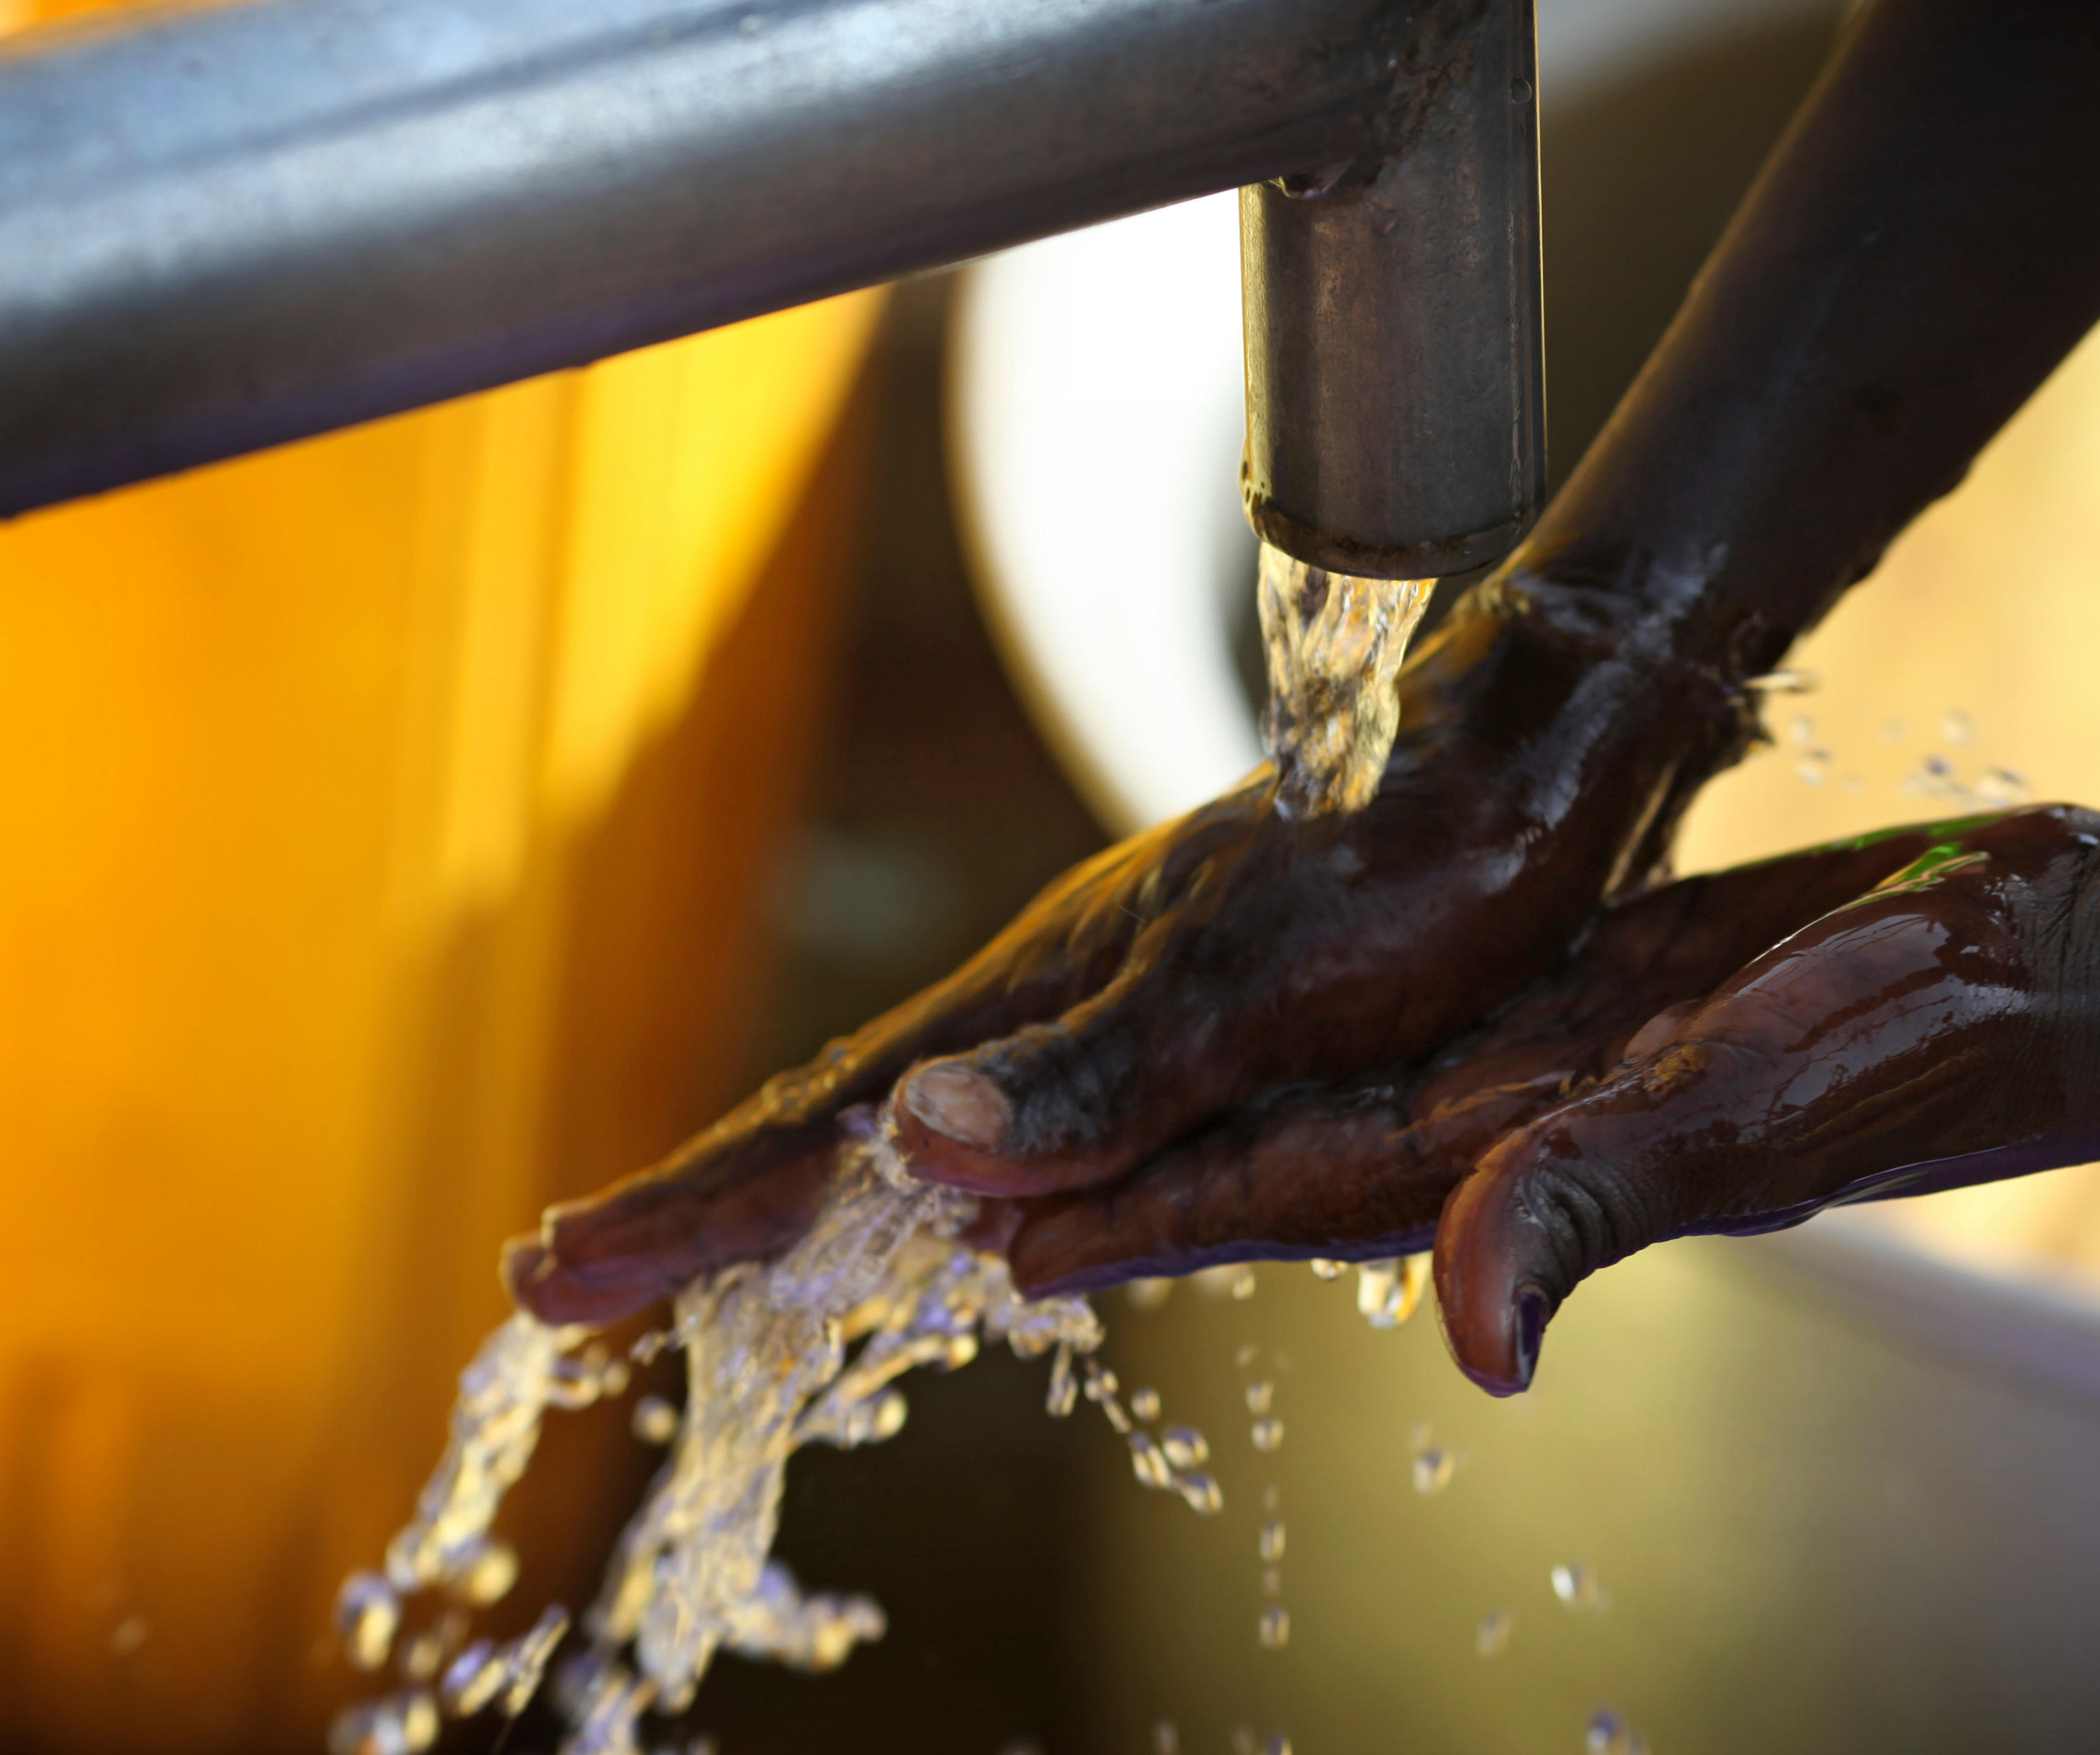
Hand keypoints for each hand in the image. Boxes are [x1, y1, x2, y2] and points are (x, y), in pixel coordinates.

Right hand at [505, 584, 1746, 1325]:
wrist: (1528, 766)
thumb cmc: (1417, 869)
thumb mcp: (1261, 987)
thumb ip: (1101, 1074)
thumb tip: (915, 1152)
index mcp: (1052, 996)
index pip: (838, 1117)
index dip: (701, 1204)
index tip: (559, 1273)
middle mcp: (1063, 999)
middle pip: (848, 1110)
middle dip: (712, 1197)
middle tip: (575, 1270)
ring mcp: (1116, 1005)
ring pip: (926, 1109)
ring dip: (806, 1177)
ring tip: (714, 1237)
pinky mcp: (1185, 1016)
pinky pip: (1017, 1109)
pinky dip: (937, 1164)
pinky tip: (950, 1198)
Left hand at [987, 815, 2005, 1283]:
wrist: (2068, 965)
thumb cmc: (1933, 1033)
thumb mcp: (1752, 1106)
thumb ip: (1596, 1199)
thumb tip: (1471, 1340)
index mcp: (1544, 1151)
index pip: (1298, 1196)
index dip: (1152, 1218)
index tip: (1004, 1239)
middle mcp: (1544, 1118)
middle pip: (1298, 1159)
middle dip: (1153, 1176)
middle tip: (1001, 1184)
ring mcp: (1585, 1058)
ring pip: (1364, 1096)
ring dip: (1238, 1107)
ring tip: (1124, 1110)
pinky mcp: (1635, 990)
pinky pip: (1460, 1026)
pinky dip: (1367, 1034)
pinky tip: (1325, 1025)